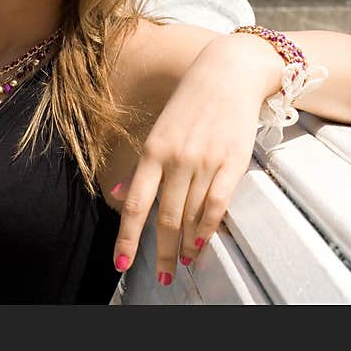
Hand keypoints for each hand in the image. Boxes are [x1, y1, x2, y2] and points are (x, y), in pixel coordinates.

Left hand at [110, 34, 279, 285]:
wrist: (228, 73)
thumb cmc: (190, 102)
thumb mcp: (159, 130)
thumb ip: (143, 166)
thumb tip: (118, 192)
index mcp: (153, 150)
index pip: (135, 204)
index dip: (127, 237)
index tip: (121, 263)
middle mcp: (177, 159)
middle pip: (165, 217)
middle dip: (160, 252)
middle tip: (161, 277)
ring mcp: (206, 162)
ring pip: (191, 216)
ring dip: (184, 245)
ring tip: (181, 263)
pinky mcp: (232, 163)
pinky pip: (217, 205)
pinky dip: (207, 229)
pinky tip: (201, 244)